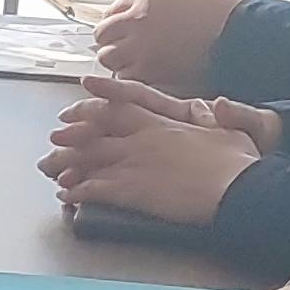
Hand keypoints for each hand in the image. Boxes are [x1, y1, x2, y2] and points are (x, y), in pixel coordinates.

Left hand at [43, 87, 272, 230]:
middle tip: (55, 135)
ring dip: (67, 163)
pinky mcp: (134, 190)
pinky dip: (77, 191)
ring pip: (90, 159)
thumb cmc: (239, 162)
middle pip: (97, 132)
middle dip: (73, 133)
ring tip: (50, 167)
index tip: (82, 95)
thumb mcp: (232, 130)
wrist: (239, 189)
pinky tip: (66, 194)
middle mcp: (143, 138)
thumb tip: (218, 103)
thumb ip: (220, 116)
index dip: (99, 100)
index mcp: (163, 122)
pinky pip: (95, 188)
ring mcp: (135, 163)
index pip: (123, 104)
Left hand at [89, 0, 247, 94]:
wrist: (243, 37)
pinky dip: (132, 80)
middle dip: (112, 43)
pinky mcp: (149, 71)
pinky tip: (148, 77)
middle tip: (125, 51)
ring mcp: (140, 46)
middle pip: (102, 34)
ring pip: (108, 57)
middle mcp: (137, 18)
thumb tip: (136, 15)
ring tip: (136, 65)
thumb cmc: (224, 16)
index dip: (117, 24)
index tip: (121, 33)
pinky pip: (124, 78)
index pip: (111, 11)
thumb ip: (155, 4)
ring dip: (119, 62)